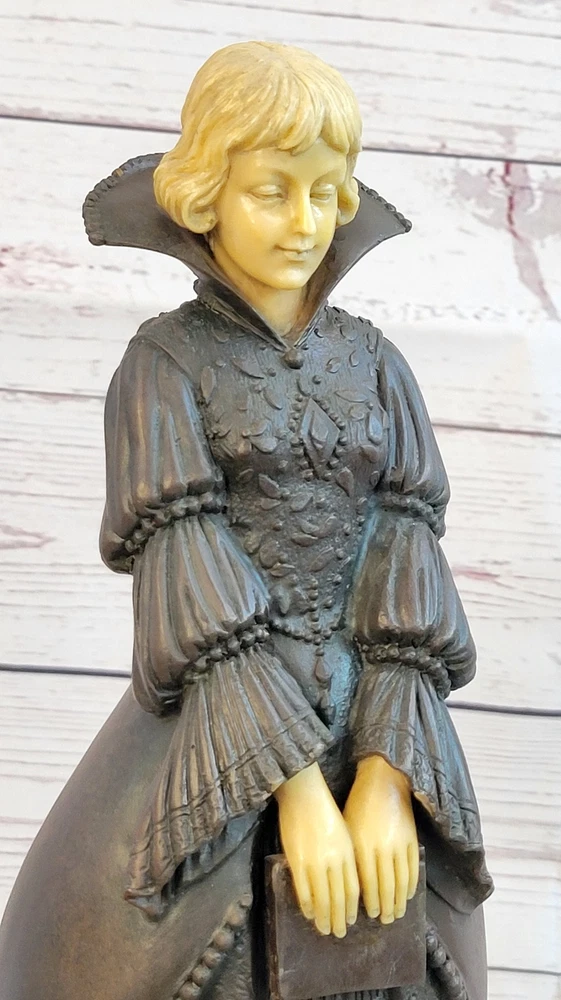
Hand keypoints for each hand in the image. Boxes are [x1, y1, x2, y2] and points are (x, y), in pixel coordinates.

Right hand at [274, 763, 359, 936]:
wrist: (304, 792)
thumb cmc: (324, 810)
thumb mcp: (342, 833)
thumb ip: (345, 857)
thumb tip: (343, 883)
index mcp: (348, 852)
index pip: (352, 888)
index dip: (351, 908)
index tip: (350, 921)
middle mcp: (334, 859)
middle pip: (338, 898)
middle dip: (339, 918)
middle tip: (338, 933)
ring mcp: (315, 860)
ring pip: (321, 898)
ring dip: (323, 916)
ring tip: (323, 929)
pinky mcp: (297, 859)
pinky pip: (303, 888)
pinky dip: (306, 904)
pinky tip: (307, 912)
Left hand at [343, 755, 418, 923]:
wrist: (383, 779)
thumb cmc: (358, 804)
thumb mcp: (348, 829)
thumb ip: (351, 856)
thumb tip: (353, 885)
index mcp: (363, 844)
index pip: (368, 883)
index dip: (370, 902)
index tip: (368, 915)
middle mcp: (382, 847)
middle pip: (387, 886)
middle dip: (386, 907)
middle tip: (385, 921)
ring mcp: (400, 843)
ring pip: (402, 881)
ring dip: (400, 901)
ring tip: (397, 914)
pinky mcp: (413, 838)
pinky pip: (414, 868)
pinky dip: (412, 884)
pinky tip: (408, 894)